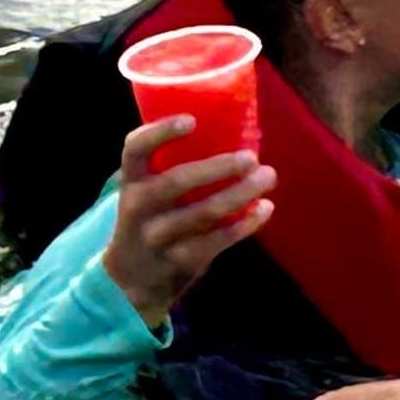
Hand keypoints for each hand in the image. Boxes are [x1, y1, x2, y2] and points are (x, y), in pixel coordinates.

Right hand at [97, 118, 276, 332]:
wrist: (131, 278)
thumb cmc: (154, 217)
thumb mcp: (149, 191)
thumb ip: (175, 165)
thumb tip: (238, 127)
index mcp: (132, 181)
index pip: (135, 149)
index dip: (159, 132)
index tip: (191, 120)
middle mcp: (138, 208)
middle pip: (176, 182)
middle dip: (217, 168)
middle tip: (251, 157)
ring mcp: (157, 237)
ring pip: (203, 213)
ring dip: (241, 193)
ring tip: (268, 176)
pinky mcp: (179, 261)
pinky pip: (217, 240)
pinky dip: (245, 223)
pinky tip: (265, 208)